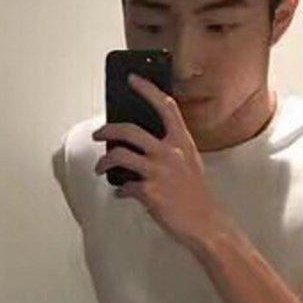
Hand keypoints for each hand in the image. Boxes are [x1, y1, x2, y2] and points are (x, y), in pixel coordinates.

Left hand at [92, 76, 229, 250]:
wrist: (205, 223)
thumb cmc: (195, 194)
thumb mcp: (189, 162)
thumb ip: (170, 149)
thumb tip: (141, 145)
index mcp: (182, 142)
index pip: (165, 106)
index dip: (148, 89)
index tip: (133, 79)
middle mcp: (169, 152)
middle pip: (129, 130)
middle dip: (107, 130)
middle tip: (98, 134)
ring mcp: (158, 171)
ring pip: (119, 156)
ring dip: (104, 162)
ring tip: (100, 168)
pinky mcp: (149, 191)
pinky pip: (124, 186)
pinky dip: (120, 190)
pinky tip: (122, 193)